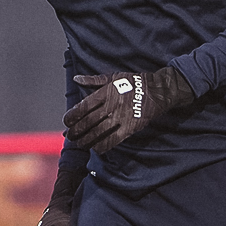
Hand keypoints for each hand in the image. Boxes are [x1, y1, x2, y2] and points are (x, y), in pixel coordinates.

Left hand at [63, 67, 194, 152]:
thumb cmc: (134, 82)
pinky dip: (103, 146)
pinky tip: (96, 149)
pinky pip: (114, 140)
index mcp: (106, 92)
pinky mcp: (131, 127)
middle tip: (70, 136)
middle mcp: (112, 105)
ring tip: (80, 144)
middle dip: (77, 131)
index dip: (72, 116)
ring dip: (87, 140)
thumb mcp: (113, 77)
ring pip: (99, 132)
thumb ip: (93, 80)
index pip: (83, 106)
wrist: (158, 90)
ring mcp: (122, 117)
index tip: (66, 121)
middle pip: (89, 121)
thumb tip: (76, 78)